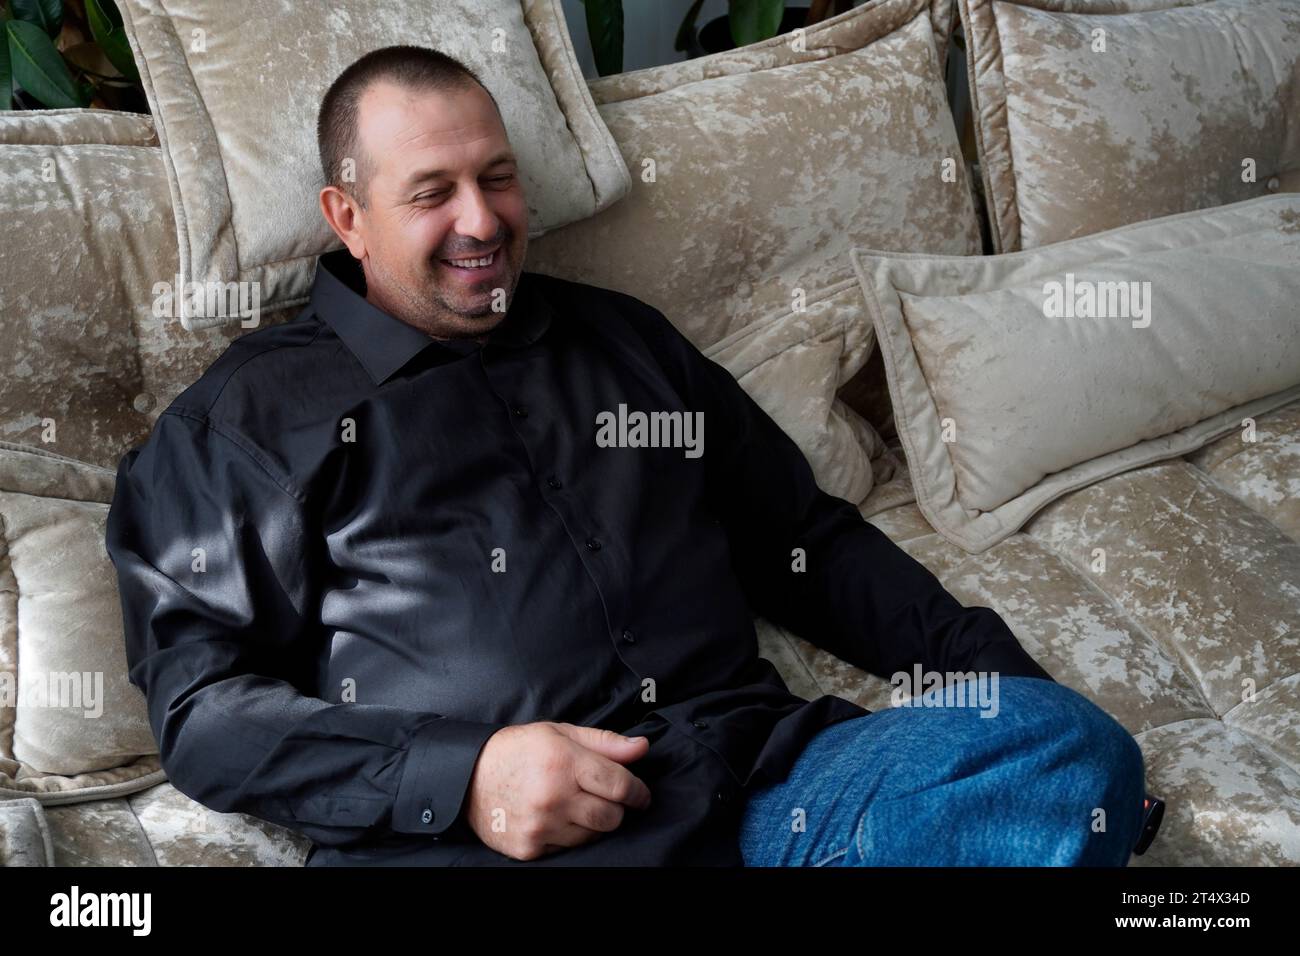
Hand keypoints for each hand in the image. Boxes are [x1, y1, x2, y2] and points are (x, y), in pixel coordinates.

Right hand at [462, 722, 651, 860]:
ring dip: (593, 822)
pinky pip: (568, 848)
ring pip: (592, 835)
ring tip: (575, 804)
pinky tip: (555, 817)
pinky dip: (569, 835)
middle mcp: (553, 796)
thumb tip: (641, 748)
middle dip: (616, 808)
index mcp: (564, 762)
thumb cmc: (518, 750)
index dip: (638, 792)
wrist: (467, 776)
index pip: (620, 785)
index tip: (640, 794)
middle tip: (605, 798)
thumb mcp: (560, 733)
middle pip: (611, 817)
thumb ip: (604, 743)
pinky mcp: (530, 848)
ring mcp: (540, 826)